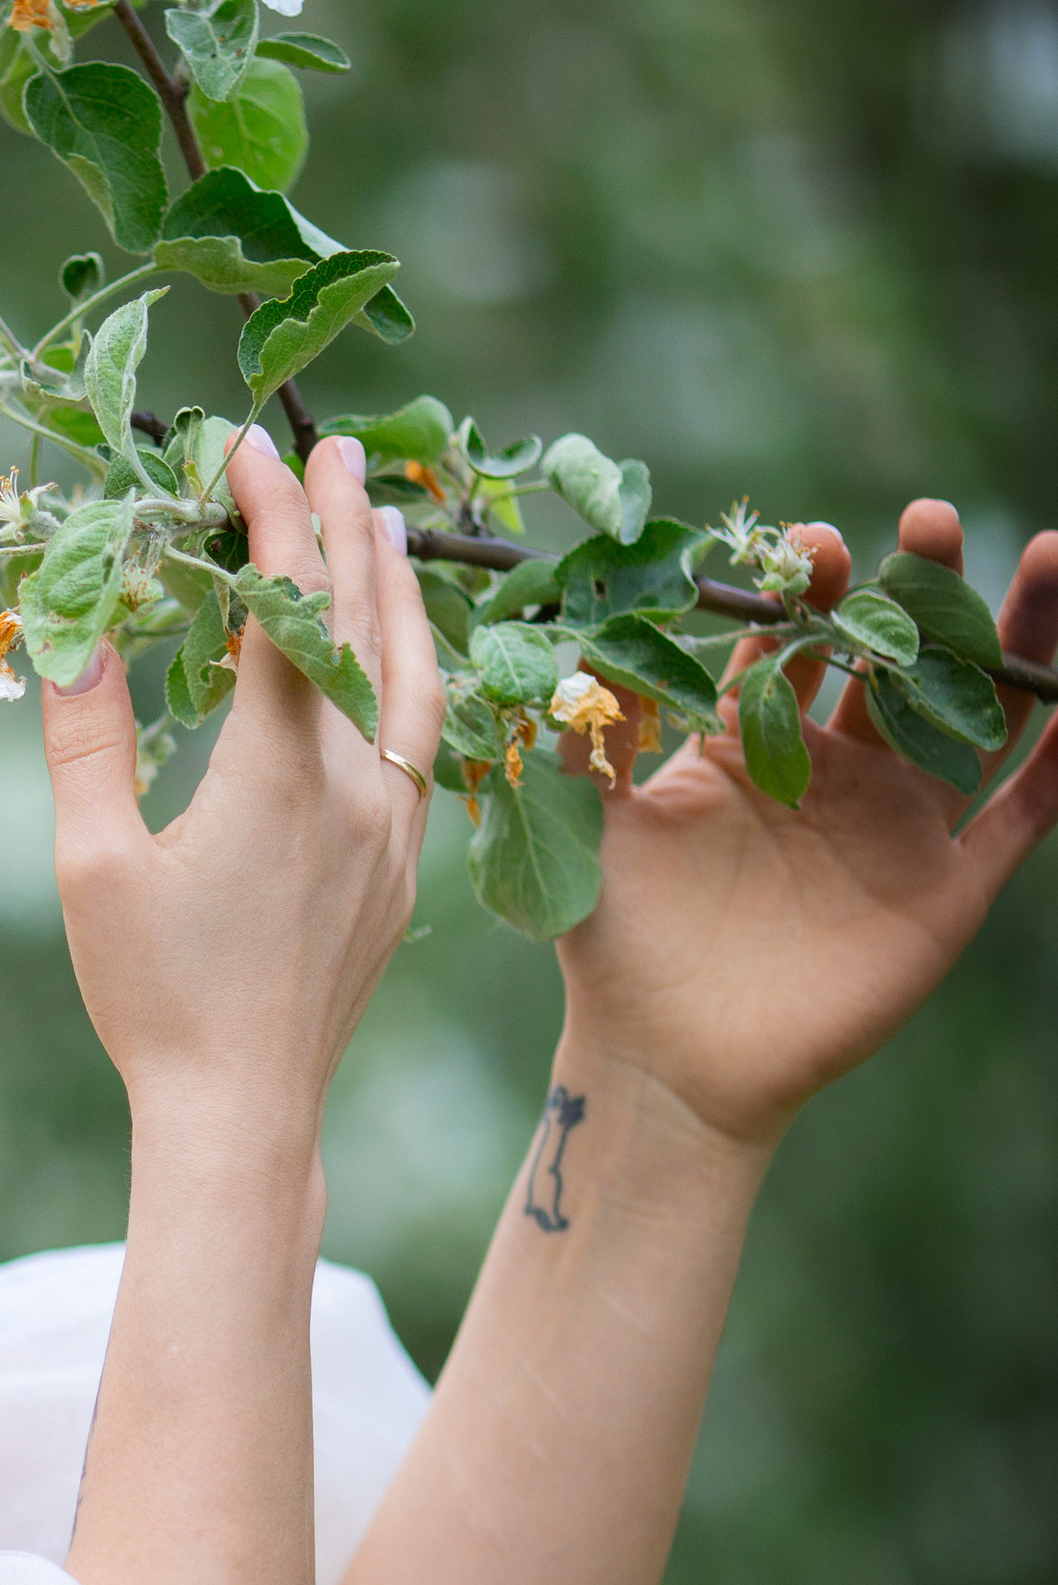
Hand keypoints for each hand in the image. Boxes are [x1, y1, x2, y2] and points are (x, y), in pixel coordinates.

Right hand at [42, 430, 444, 1121]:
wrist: (245, 1114)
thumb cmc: (156, 997)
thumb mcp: (95, 866)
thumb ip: (87, 739)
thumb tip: (66, 628)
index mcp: (282, 777)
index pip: (289, 608)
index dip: (271, 517)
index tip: (243, 449)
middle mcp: (359, 788)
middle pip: (365, 622)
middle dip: (344, 522)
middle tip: (328, 442)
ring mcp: (394, 828)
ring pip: (414, 676)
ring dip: (395, 587)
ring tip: (382, 518)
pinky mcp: (403, 864)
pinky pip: (421, 733)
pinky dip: (408, 664)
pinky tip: (393, 647)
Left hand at [557, 503, 1057, 1149]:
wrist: (669, 1061)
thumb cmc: (618, 947)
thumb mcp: (592, 828)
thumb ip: (589, 737)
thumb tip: (574, 646)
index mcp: (755, 746)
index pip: (795, 643)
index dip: (810, 590)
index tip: (816, 544)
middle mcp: (835, 773)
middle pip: (896, 659)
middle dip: (921, 589)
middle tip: (932, 522)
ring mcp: (897, 827)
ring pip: (976, 715)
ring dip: (1015, 640)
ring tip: (1052, 558)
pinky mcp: (946, 889)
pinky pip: (1021, 815)